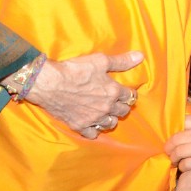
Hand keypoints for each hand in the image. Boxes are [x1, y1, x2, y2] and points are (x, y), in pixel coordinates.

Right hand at [24, 51, 142, 138]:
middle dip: (122, 106)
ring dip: (111, 119)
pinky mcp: (79, 125)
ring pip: (110, 124)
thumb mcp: (100, 60)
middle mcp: (106, 108)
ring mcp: (93, 119)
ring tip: (106, 113)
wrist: (50, 83)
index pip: (131, 96)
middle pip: (123, 112)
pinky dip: (94, 130)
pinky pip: (93, 134)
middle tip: (117, 101)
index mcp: (114, 92)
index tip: (126, 91)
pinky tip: (92, 124)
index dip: (129, 93)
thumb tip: (140, 56)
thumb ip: (121, 61)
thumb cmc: (76, 69)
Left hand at [166, 115, 190, 179]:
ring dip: (174, 158)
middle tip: (169, 152)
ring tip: (175, 161)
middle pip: (176, 138)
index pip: (183, 121)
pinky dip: (182, 167)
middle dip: (169, 146)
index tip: (174, 137)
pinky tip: (184, 169)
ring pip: (178, 151)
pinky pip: (186, 164)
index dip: (175, 130)